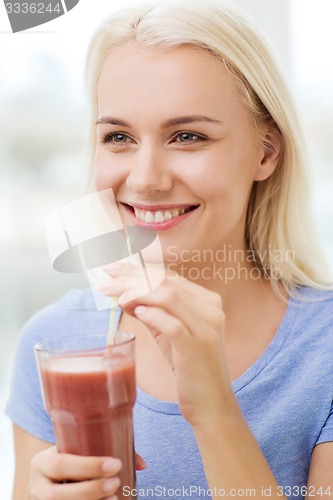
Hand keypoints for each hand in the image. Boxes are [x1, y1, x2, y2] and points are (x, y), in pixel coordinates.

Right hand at [28, 446, 145, 499]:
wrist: (45, 481)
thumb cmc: (69, 461)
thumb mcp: (76, 451)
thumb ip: (105, 451)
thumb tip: (142, 464)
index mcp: (42, 462)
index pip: (61, 464)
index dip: (88, 466)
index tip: (115, 464)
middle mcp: (37, 486)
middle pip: (58, 495)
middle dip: (90, 490)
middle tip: (116, 482)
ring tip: (114, 497)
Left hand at [100, 263, 233, 426]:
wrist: (212, 403)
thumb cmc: (190, 368)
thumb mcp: (171, 335)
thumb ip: (152, 313)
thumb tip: (124, 294)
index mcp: (207, 302)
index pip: (169, 276)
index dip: (138, 269)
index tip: (114, 269)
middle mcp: (210, 310)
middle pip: (165, 281)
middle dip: (131, 276)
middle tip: (106, 277)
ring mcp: (206, 328)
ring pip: (168, 296)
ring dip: (136, 292)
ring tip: (114, 296)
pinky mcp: (197, 347)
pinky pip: (172, 324)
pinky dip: (152, 315)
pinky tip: (136, 313)